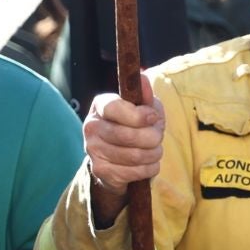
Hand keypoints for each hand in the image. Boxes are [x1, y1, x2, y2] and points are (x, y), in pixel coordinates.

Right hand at [83, 74, 163, 221]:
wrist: (120, 157)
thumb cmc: (135, 126)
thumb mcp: (144, 107)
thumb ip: (144, 95)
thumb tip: (142, 77)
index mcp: (100, 106)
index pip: (115, 108)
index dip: (138, 115)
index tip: (153, 117)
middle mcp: (91, 126)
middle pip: (128, 135)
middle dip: (153, 138)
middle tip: (158, 137)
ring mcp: (93, 150)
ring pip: (135, 155)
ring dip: (154, 154)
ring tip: (154, 150)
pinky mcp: (100, 171)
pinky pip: (135, 172)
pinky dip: (150, 168)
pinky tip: (147, 163)